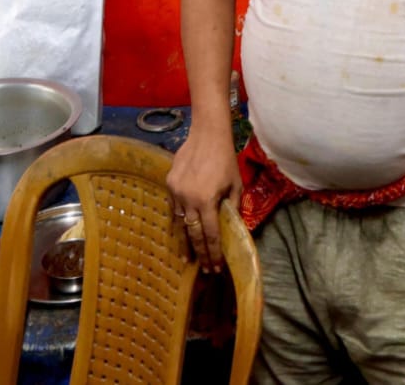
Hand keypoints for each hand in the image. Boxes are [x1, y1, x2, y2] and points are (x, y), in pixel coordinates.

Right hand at [166, 124, 241, 273]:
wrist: (207, 134)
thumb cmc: (225, 159)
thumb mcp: (236, 184)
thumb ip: (233, 207)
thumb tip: (233, 227)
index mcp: (207, 201)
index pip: (210, 235)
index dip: (213, 253)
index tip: (215, 268)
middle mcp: (189, 200)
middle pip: (193, 234)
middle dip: (199, 254)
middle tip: (203, 270)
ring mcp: (176, 192)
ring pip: (180, 223)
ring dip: (186, 241)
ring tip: (188, 258)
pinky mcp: (169, 184)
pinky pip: (174, 208)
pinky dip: (179, 221)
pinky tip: (181, 230)